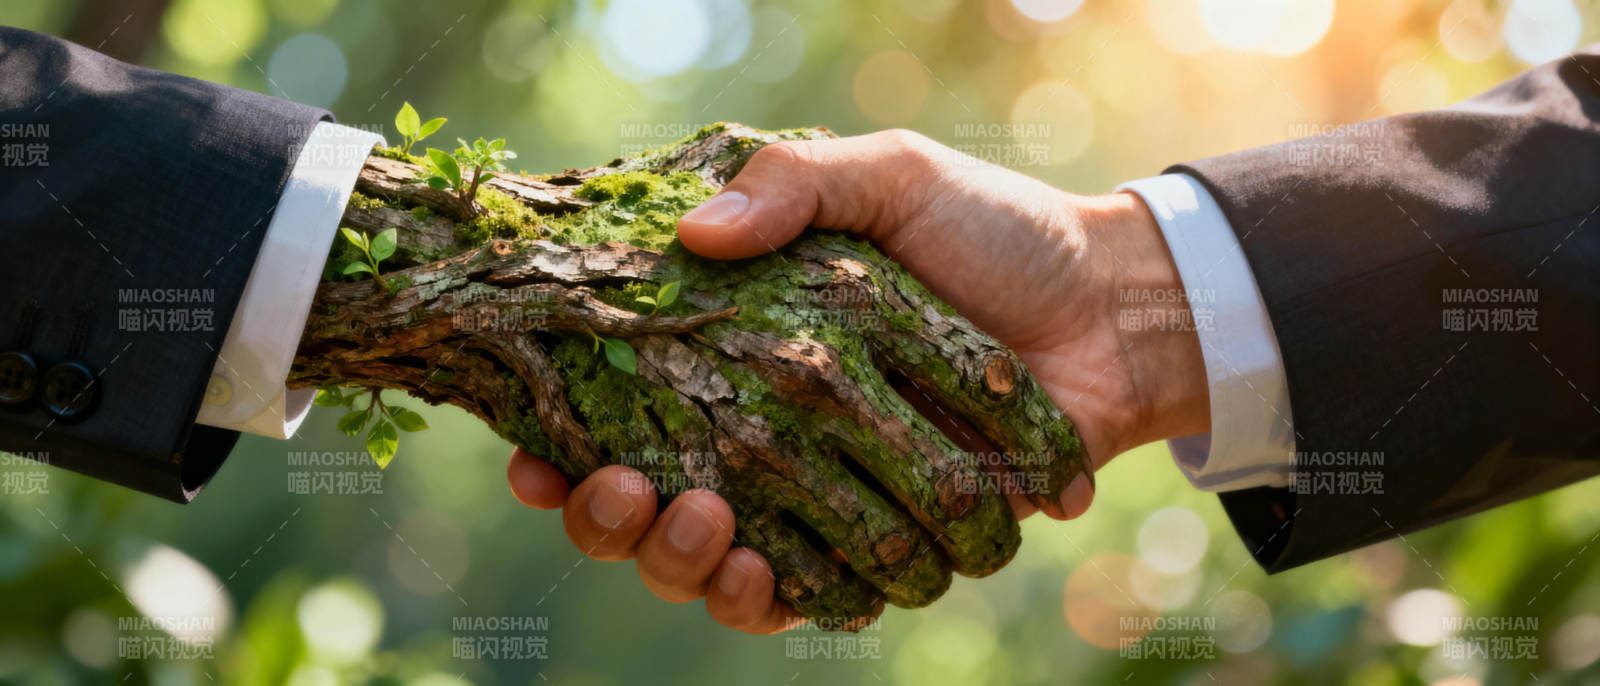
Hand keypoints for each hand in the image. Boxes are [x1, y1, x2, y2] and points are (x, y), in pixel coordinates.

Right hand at [507, 129, 1209, 631]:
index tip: (535, 449)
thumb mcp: (890, 179)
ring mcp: (823, 497)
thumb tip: (694, 234)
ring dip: (682, 568)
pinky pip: (807, 599)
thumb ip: (796, 185)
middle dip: (611, 522)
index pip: (623, 407)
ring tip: (708, 529)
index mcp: (745, 353)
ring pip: (710, 569)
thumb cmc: (996, 233)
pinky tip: (765, 575)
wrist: (1114, 308)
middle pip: (645, 510)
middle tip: (628, 489)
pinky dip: (774, 601)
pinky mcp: (886, 541)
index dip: (564, 443)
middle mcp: (768, 434)